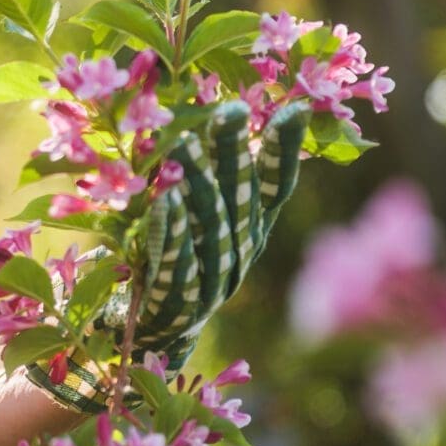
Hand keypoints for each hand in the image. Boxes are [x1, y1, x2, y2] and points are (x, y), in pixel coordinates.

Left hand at [25, 96, 311, 413]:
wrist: (150, 336)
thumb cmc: (176, 261)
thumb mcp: (201, 220)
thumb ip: (212, 180)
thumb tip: (216, 114)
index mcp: (251, 234)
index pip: (274, 189)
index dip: (285, 153)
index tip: (295, 110)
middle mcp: (240, 257)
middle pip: (241, 201)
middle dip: (236, 153)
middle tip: (231, 109)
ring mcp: (213, 284)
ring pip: (212, 230)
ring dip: (201, 186)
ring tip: (189, 144)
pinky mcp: (179, 306)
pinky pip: (177, 266)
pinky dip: (172, 233)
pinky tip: (165, 202)